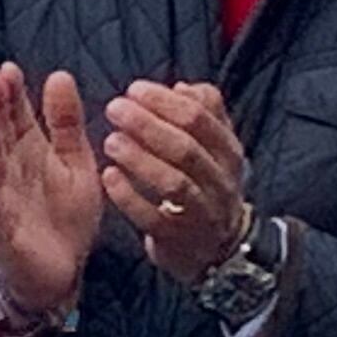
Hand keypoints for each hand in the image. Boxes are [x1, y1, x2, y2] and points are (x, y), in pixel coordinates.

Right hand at [0, 65, 100, 323]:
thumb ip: (67, 124)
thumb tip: (59, 75)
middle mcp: (11, 170)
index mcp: (30, 153)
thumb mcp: (76, 164)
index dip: (12, 93)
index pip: (16, 116)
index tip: (8, 68)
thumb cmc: (66, 218)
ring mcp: (2, 196)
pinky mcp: (1, 224)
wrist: (63, 273)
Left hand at [100, 80, 252, 284]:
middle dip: (148, 125)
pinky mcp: (179, 240)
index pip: (201, 118)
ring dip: (140, 159)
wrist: (217, 249)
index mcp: (228, 152)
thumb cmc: (205, 186)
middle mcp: (220, 182)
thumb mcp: (214, 149)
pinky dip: (130, 198)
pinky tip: (109, 177)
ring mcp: (202, 214)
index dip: (165, 101)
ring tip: (111, 141)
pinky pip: (154, 219)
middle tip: (115, 109)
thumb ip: (203, 114)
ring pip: (174, 183)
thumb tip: (183, 87)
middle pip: (187, 148)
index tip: (134, 89)